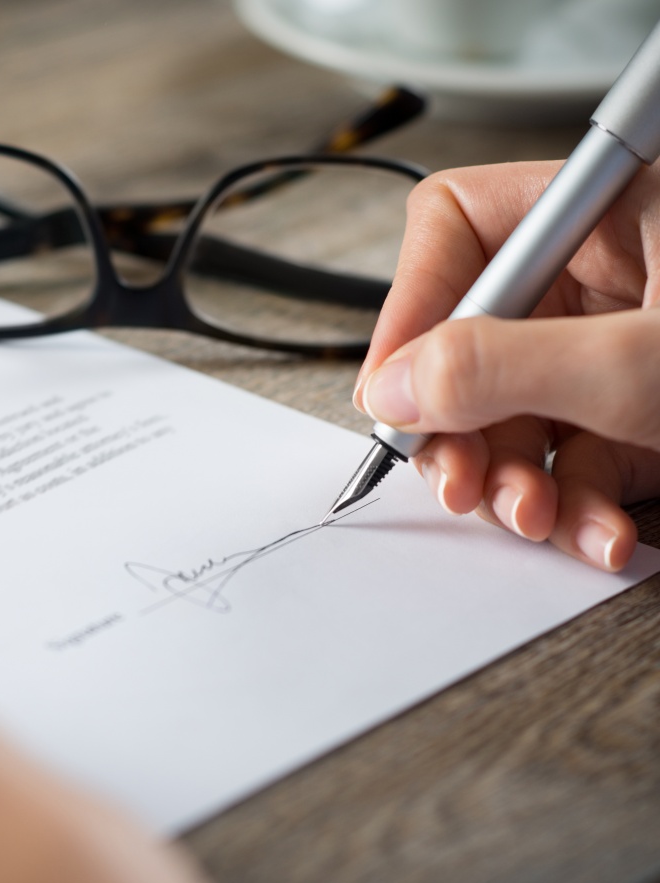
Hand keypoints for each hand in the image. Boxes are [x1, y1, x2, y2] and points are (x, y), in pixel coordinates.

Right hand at [353, 160, 659, 570]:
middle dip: (463, 424)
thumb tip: (393, 387)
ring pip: (514, 407)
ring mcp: (615, 340)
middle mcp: (603, 268)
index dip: (411, 309)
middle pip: (472, 337)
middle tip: (457, 481)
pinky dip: (572, 500)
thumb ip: (503, 365)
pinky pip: (566, 447)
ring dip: (517, 480)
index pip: (457, 229)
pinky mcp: (632, 404)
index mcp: (608, 206)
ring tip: (536, 519)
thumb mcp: (641, 363)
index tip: (393, 392)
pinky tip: (595, 530)